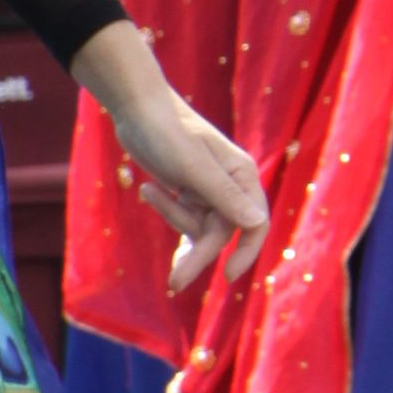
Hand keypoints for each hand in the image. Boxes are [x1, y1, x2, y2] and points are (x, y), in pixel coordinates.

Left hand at [72, 28, 267, 296]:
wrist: (136, 108)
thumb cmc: (167, 132)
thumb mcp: (194, 167)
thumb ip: (225, 196)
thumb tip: (256, 224)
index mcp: (241, 176)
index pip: (255, 224)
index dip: (246, 252)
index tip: (227, 276)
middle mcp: (230, 184)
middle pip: (221, 233)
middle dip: (197, 255)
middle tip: (174, 284)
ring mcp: (208, 188)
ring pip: (199, 227)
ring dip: (173, 219)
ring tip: (147, 192)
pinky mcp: (187, 189)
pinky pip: (183, 217)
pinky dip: (166, 210)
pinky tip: (147, 190)